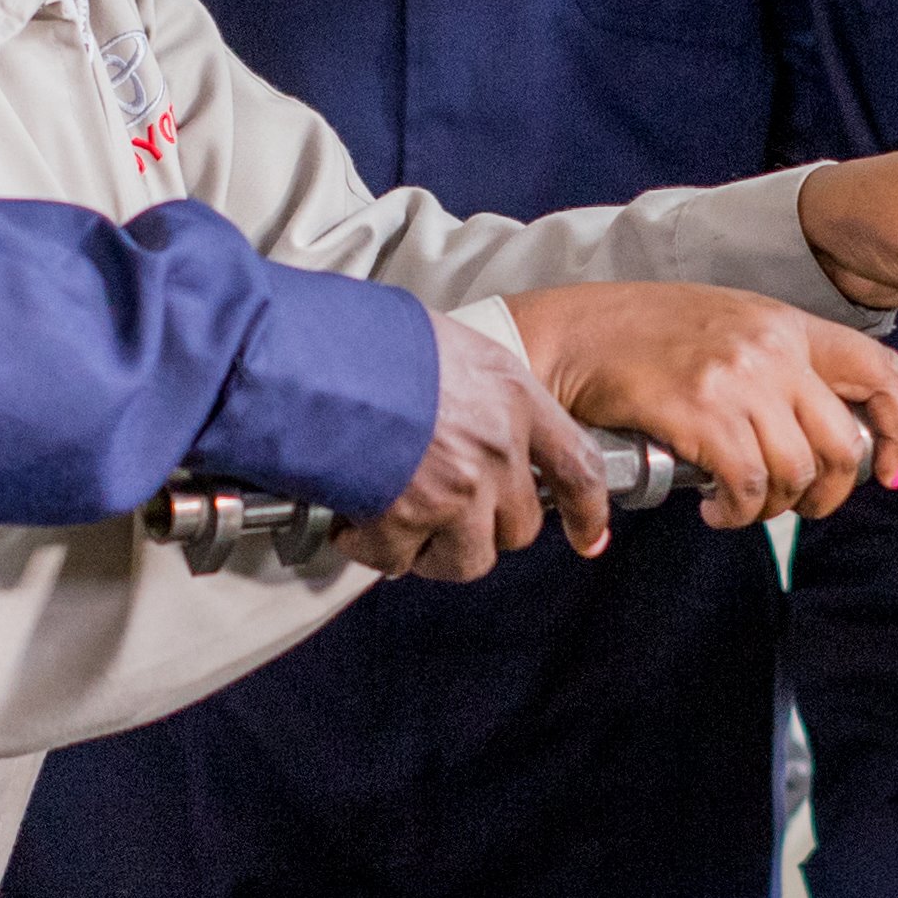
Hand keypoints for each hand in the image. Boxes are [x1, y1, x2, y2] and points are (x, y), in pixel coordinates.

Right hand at [332, 311, 608, 579]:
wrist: (309, 356)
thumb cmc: (365, 337)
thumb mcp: (446, 345)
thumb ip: (471, 391)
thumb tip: (461, 418)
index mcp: (513, 397)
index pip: (578, 466)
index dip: (586, 510)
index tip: (588, 536)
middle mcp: (495, 449)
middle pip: (519, 526)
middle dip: (483, 529)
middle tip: (445, 513)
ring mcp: (455, 490)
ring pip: (467, 558)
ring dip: (431, 551)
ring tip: (396, 525)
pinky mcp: (407, 521)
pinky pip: (397, 560)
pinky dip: (370, 547)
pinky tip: (349, 517)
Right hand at [499, 285, 897, 524]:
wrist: (569, 333)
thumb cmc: (638, 335)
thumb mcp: (727, 326)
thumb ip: (778, 364)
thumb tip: (821, 425)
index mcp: (784, 324)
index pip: (878, 372)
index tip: (892, 465)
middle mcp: (770, 348)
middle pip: (843, 442)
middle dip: (832, 491)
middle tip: (802, 504)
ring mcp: (735, 379)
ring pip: (797, 471)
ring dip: (776, 507)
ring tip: (744, 506)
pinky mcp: (697, 412)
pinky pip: (747, 485)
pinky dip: (739, 512)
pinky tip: (716, 509)